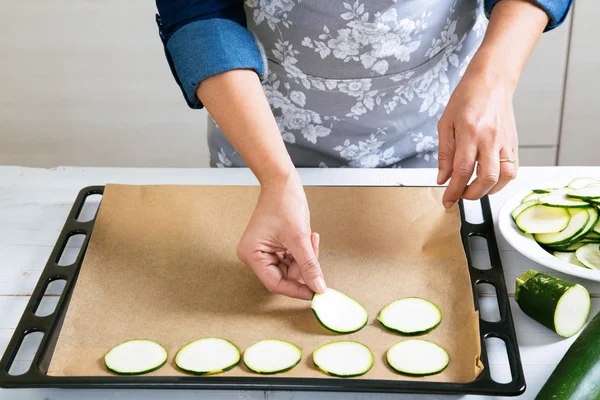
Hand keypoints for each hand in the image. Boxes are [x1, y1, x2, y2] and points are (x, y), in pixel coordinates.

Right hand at [237, 171, 326, 299]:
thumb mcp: (299, 238)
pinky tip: (306, 235)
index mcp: (252, 255)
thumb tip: (318, 288)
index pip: (275, 284)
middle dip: (302, 264)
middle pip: (284, 276)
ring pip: (291, 268)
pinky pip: (291, 258)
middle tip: (312, 246)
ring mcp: (263, 251)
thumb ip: (309, 266)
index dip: (297, 290)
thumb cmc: (284, 202)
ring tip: (308, 235)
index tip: (316, 293)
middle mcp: (255, 255)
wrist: (282, 181)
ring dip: (305, 256)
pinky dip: (302, 251)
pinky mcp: (273, 246)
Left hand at [437, 62, 518, 208]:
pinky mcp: (514, 143)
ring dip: (489, 190)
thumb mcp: (446, 124)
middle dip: (472, 194)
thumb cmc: (466, 99)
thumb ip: (445, 154)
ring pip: (504, 177)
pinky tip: (488, 179)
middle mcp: (490, 139)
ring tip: (474, 189)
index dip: (454, 190)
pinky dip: (501, 181)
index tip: (447, 201)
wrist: (492, 81)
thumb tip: (442, 179)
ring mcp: (505, 141)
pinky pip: (512, 169)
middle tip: (460, 195)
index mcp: (470, 132)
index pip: (462, 170)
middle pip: (487, 178)